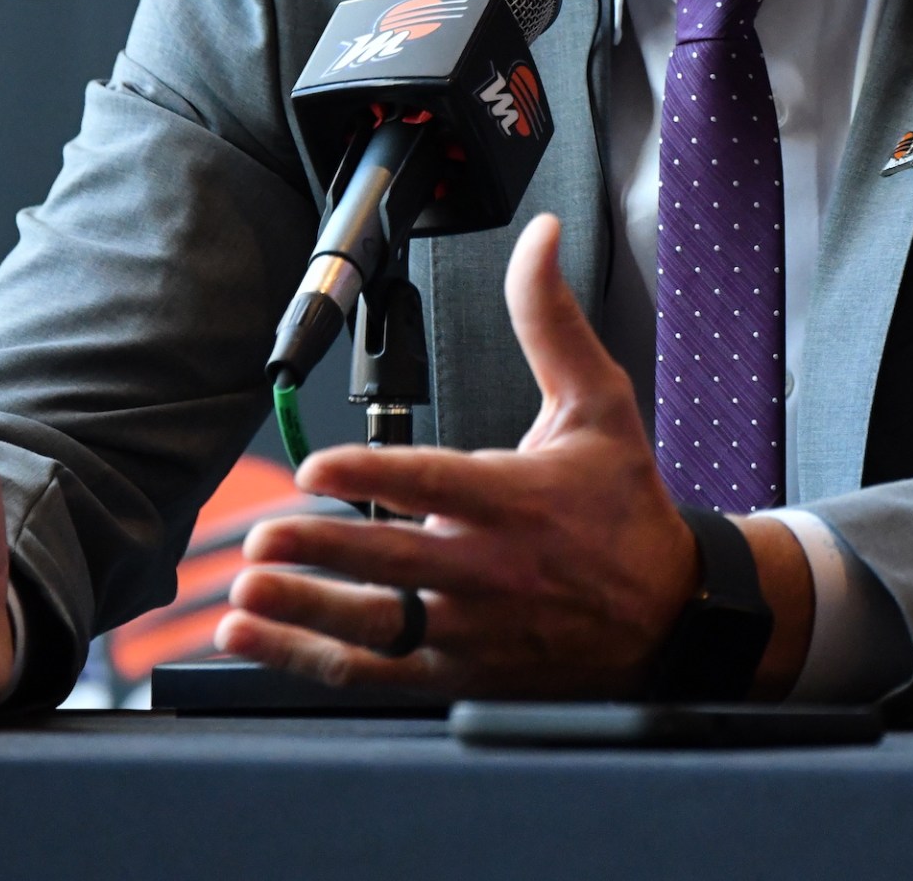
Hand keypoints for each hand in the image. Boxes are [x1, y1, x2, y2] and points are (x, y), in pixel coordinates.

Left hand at [216, 213, 813, 695]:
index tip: (317, 469)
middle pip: (393, 561)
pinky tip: (253, 638)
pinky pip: (375, 672)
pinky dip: (308, 659)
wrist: (669, 616)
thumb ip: (552, 320)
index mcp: (519, 498)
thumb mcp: (600, 402)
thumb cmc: (625, 506)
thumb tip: (538, 238)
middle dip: (321, 552)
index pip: (437, 483)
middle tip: (261, 538)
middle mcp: (491, 569)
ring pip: (376, 626)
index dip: (373, 477)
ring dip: (305, 612)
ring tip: (243, 595)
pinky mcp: (459, 673)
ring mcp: (473, 629)